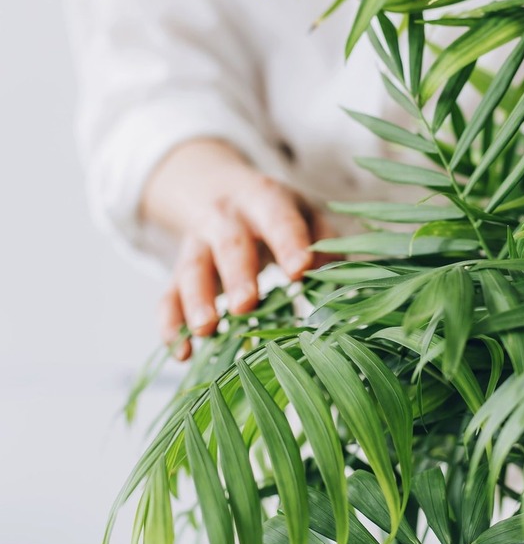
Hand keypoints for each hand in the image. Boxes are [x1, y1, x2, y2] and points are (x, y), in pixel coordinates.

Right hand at [141, 140, 331, 359]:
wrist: (219, 191)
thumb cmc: (277, 213)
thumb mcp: (305, 212)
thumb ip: (324, 241)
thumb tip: (336, 277)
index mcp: (264, 200)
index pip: (277, 219)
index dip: (288, 242)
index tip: (299, 269)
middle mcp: (226, 220)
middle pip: (229, 245)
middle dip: (237, 275)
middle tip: (245, 304)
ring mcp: (197, 246)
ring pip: (191, 270)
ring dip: (197, 300)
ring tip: (206, 330)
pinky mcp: (178, 273)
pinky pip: (168, 297)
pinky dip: (170, 325)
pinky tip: (183, 352)